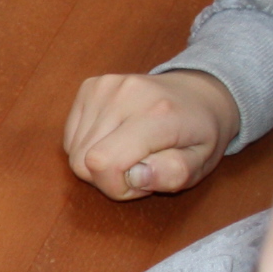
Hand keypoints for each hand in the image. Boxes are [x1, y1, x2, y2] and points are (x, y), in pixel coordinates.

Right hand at [62, 70, 238, 198]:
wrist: (200, 93)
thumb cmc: (201, 134)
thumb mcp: (201, 164)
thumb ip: (173, 175)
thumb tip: (134, 177)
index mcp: (157, 114)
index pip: (103, 162)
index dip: (115, 186)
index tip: (140, 183)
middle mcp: (126, 93)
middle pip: (82, 160)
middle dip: (106, 178)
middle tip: (137, 170)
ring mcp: (105, 86)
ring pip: (73, 150)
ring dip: (97, 162)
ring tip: (128, 153)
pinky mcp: (91, 85)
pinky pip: (71, 135)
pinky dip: (89, 145)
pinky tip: (114, 139)